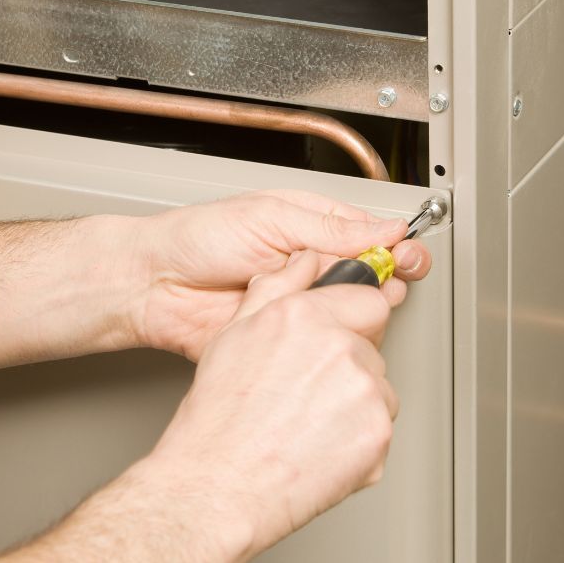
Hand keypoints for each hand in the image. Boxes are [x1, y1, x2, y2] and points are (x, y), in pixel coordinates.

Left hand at [128, 190, 431, 360]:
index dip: (396, 246)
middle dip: (389, 277)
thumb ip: (330, 229)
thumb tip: (384, 227)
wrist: (155, 285)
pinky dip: (333, 339)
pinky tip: (333, 328)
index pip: (371, 235)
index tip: (408, 256)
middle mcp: (311, 266)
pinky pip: (322, 343)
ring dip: (363, 308)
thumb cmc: (199, 239)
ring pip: (352, 312)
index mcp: (312, 228)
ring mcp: (302, 304)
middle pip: (371, 275)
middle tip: (392, 279)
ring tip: (357, 300)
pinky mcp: (288, 338)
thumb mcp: (270, 219)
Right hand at [142, 250, 400, 560]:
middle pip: (372, 349)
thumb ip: (277, 287)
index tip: (340, 341)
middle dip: (349, 368)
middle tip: (306, 396)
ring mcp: (365, 391)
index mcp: (305, 317)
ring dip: (355, 406)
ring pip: (379, 390)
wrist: (218, 487)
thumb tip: (303, 261)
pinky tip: (320, 448)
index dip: (353, 322)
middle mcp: (340, 347)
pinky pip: (380, 429)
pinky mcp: (378, 433)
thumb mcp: (234, 335)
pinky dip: (359, 442)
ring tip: (307, 426)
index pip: (368, 300)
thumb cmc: (218, 422)